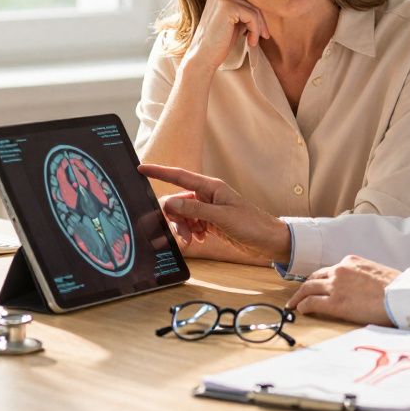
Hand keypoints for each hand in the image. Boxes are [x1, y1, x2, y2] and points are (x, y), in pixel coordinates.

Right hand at [139, 164, 290, 263]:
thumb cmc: (251, 225)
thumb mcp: (221, 218)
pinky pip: (190, 224)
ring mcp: (207, 209)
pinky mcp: (209, 222)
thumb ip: (194, 210)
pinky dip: (191, 233)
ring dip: (183, 228)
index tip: (141, 169)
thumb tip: (170, 204)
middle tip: (183, 235)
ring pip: (182, 216)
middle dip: (174, 218)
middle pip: (177, 201)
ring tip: (193, 240)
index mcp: (210, 187)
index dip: (159, 172)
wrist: (268, 240)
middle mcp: (206, 196)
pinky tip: (200, 240)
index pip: (179, 176)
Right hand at [183, 0, 268, 73]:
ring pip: (254, 9)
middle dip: (260, 21)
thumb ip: (244, 10)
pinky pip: (252, 16)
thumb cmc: (219, 41)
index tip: (260, 31)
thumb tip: (265, 6)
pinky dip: (255, 30)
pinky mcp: (227, 6)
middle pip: (251, 2)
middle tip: (264, 36)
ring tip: (253, 41)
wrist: (203, 56)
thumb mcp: (234, 21)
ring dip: (258, 27)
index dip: (256, 15)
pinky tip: (250, 42)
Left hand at [285, 255, 398, 326]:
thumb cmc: (397, 287)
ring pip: (308, 288)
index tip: (318, 286)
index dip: (322, 279)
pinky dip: (302, 306)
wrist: (401, 295)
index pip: (330, 270)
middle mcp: (340, 270)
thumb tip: (366, 288)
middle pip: (314, 277)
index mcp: (351, 261)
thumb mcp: (378, 273)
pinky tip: (300, 311)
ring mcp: (335, 285)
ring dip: (298, 296)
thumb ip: (365, 277)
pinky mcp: (334, 303)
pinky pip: (311, 303)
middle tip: (299, 295)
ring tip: (293, 304)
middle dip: (306, 286)